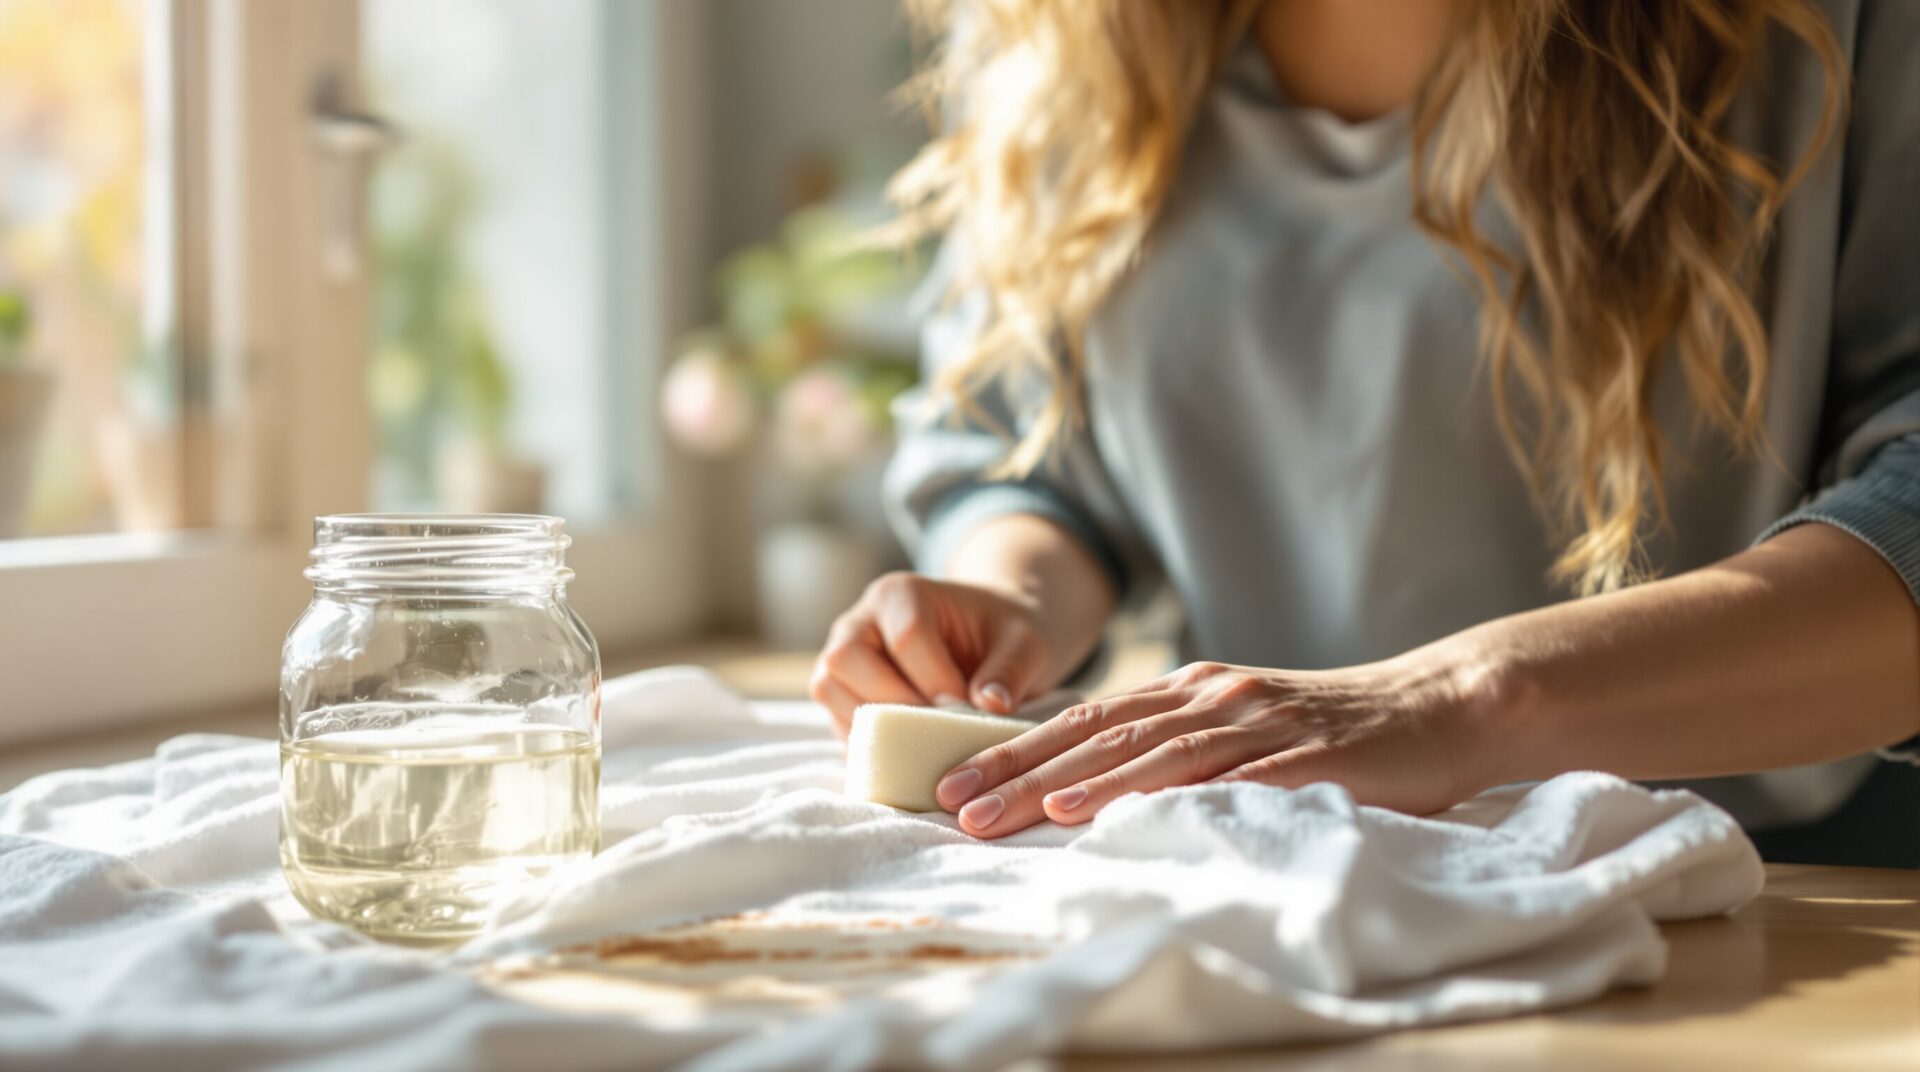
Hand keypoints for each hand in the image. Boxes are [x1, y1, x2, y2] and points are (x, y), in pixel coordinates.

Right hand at [810, 571, 1063, 735]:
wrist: (989, 640)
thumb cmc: (1005, 636)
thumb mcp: (1027, 644)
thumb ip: (1011, 671)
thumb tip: (990, 705)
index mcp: (903, 593)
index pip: (906, 637)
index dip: (935, 681)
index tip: (968, 710)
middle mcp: (862, 620)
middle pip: (845, 658)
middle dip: (891, 702)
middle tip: (937, 729)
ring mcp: (844, 655)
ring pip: (828, 688)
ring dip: (871, 725)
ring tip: (922, 744)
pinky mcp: (842, 692)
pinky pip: (835, 718)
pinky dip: (866, 743)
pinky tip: (907, 754)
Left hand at [933, 656, 1502, 837]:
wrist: (1437, 707)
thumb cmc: (1334, 728)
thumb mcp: (1242, 723)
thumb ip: (1177, 741)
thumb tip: (1094, 778)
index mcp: (1192, 689)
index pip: (1084, 718)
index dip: (1013, 748)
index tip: (952, 781)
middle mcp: (1213, 696)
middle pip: (1098, 733)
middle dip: (1019, 769)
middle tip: (955, 803)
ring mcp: (1255, 723)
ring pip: (1148, 752)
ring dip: (1074, 782)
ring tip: (1014, 811)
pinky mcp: (1300, 756)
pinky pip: (1222, 777)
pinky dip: (1162, 793)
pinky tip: (1119, 811)